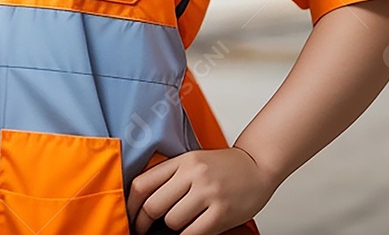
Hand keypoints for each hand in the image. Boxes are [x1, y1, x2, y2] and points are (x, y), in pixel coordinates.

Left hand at [126, 146, 275, 233]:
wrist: (258, 165)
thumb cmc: (224, 167)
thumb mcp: (193, 161)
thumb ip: (171, 175)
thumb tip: (144, 202)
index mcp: (182, 160)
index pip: (143, 183)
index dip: (132, 205)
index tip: (131, 216)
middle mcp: (193, 174)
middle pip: (154, 205)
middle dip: (146, 222)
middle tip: (147, 229)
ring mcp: (208, 193)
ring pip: (172, 221)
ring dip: (173, 228)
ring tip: (183, 222)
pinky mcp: (221, 212)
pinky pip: (193, 233)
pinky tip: (193, 229)